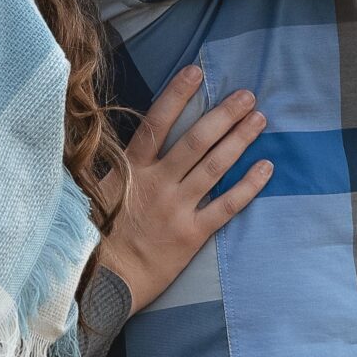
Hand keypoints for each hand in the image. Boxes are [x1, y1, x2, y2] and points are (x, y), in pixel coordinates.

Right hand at [92, 66, 269, 312]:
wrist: (100, 284)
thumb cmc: (91, 238)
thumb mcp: (90, 192)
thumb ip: (105, 166)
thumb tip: (104, 137)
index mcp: (131, 169)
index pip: (157, 123)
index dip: (177, 95)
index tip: (197, 72)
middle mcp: (158, 183)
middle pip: (196, 140)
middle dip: (224, 115)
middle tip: (248, 96)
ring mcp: (177, 208)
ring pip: (214, 166)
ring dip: (239, 140)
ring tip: (259, 120)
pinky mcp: (192, 234)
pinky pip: (226, 206)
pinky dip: (248, 186)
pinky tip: (266, 167)